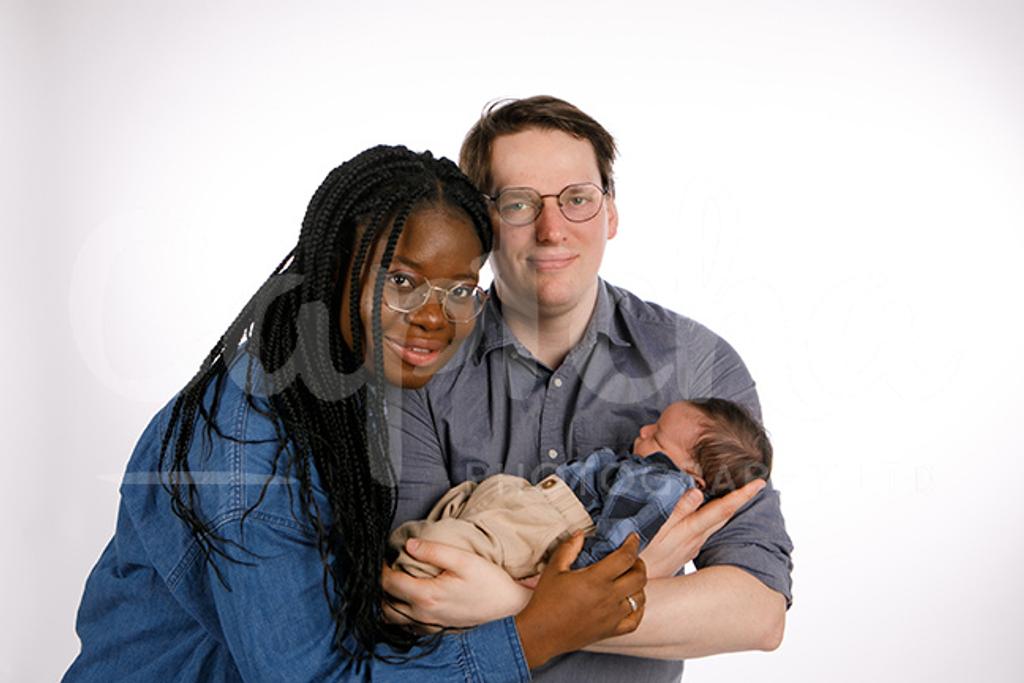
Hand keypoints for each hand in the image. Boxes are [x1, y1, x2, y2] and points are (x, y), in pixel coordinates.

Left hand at [381, 539, 531, 629]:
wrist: (509, 606)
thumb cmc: (489, 581)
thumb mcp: (463, 559)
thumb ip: (434, 550)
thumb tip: (409, 545)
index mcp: (426, 595)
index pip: (389, 583)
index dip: (380, 568)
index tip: (381, 554)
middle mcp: (423, 614)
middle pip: (384, 604)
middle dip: (378, 586)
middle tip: (382, 567)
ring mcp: (429, 624)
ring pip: (393, 619)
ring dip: (386, 602)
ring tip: (390, 583)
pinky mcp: (436, 628)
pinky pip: (407, 625)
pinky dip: (399, 614)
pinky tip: (405, 600)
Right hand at [515, 532, 646, 668]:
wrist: (541, 633)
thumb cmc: (545, 600)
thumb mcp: (553, 569)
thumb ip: (569, 548)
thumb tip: (581, 534)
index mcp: (596, 579)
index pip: (626, 557)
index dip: (633, 544)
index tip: (633, 537)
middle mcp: (609, 598)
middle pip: (639, 577)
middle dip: (639, 563)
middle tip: (630, 558)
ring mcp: (612, 616)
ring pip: (640, 597)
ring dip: (639, 585)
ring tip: (629, 578)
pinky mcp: (611, 631)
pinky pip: (635, 620)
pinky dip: (638, 609)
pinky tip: (630, 602)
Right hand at [640, 479, 765, 577]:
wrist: (639, 589)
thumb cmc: (642, 557)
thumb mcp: (655, 530)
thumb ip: (676, 510)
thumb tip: (698, 491)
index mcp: (691, 530)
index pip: (723, 509)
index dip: (742, 495)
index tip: (760, 483)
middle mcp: (697, 539)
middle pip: (725, 516)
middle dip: (742, 498)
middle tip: (757, 483)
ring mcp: (692, 546)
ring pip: (716, 523)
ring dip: (729, 507)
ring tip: (738, 492)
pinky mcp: (685, 550)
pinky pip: (705, 529)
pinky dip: (713, 516)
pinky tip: (710, 511)